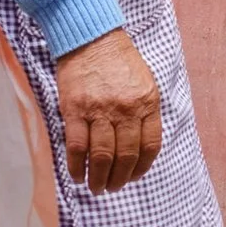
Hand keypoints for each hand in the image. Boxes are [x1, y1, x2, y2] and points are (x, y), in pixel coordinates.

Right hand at [53, 28, 163, 193]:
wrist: (91, 38)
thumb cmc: (119, 60)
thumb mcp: (145, 82)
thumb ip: (145, 111)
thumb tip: (140, 144)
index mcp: (147, 102)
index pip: (150, 145)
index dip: (142, 166)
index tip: (134, 176)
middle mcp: (126, 109)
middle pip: (126, 155)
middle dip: (120, 178)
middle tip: (113, 188)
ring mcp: (100, 111)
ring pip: (102, 156)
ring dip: (99, 178)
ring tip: (96, 187)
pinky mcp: (75, 110)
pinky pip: (77, 146)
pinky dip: (76, 166)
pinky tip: (77, 175)